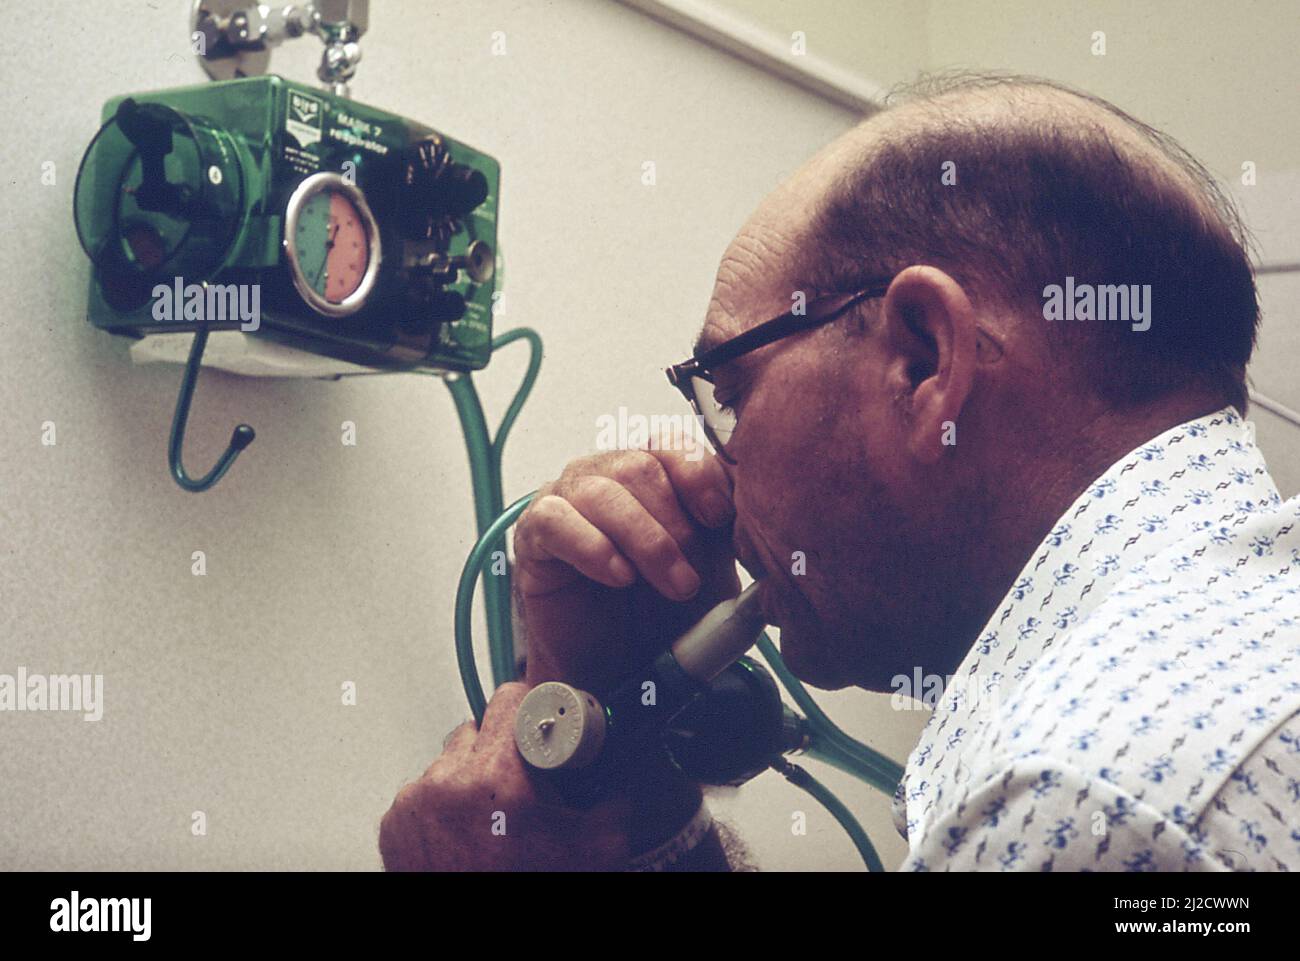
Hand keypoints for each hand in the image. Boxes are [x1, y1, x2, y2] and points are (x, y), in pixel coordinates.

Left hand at [379, 682, 632, 870]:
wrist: (474, 941)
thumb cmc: (529, 891)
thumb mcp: (593, 851)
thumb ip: (617, 804)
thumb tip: (625, 776)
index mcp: (496, 777)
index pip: (508, 700)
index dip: (528, 708)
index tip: (537, 723)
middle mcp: (447, 782)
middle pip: (475, 729)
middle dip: (498, 747)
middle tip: (519, 778)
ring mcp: (414, 803)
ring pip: (447, 760)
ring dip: (468, 775)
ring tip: (489, 812)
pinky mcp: (393, 824)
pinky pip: (421, 792)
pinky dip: (440, 804)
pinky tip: (462, 829)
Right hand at [513, 448, 739, 694]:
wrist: (619, 669)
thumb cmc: (664, 614)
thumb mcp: (713, 569)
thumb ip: (730, 532)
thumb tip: (759, 505)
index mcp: (652, 472)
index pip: (671, 442)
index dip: (698, 473)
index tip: (720, 516)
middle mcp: (607, 474)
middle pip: (639, 465)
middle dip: (675, 525)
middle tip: (690, 579)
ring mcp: (566, 499)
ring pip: (602, 491)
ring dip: (645, 542)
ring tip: (670, 588)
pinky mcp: (534, 533)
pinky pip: (556, 519)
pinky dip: (593, 547)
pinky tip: (618, 578)